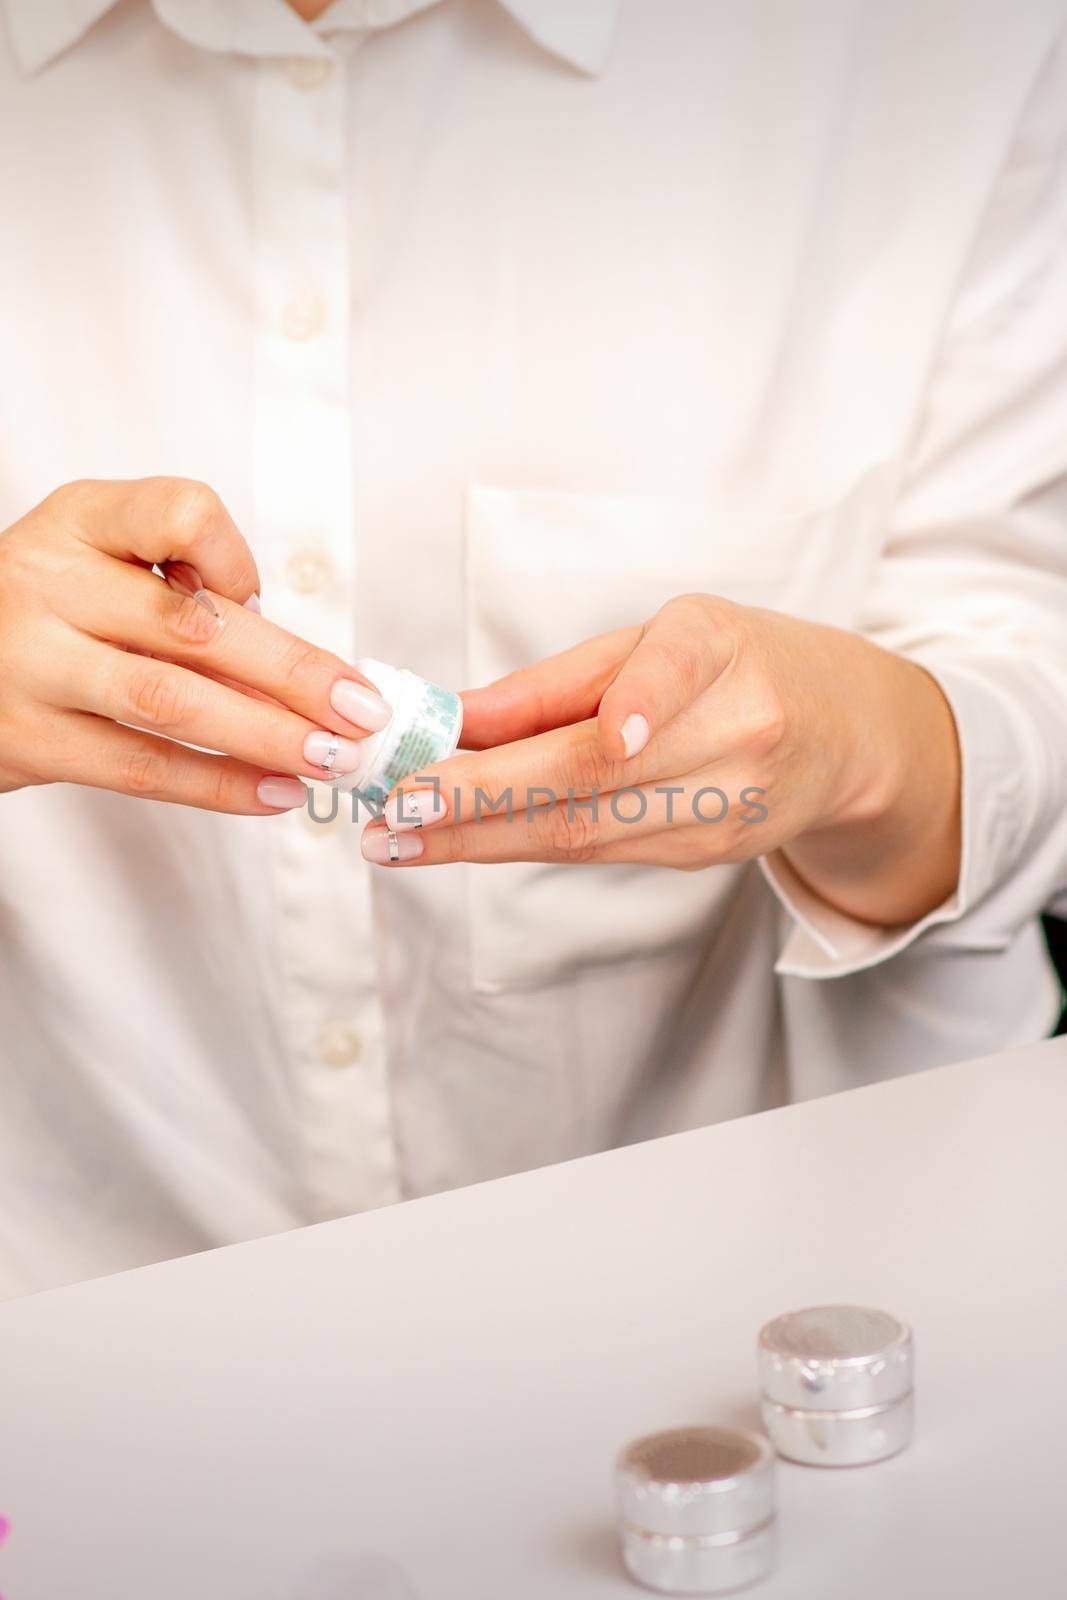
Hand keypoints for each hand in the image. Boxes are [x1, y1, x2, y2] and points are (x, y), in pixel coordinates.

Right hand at [0, 477, 391, 810]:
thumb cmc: (53, 610)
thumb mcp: (99, 560)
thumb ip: (182, 586)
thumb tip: (298, 659)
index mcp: (81, 520)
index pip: (180, 514)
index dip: (236, 559)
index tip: (259, 599)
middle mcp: (50, 582)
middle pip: (195, 626)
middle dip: (295, 674)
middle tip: (363, 710)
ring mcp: (33, 664)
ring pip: (172, 702)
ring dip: (267, 735)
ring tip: (333, 758)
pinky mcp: (33, 740)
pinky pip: (143, 767)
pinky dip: (220, 785)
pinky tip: (277, 793)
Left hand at [361, 593, 960, 927]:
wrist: (848, 735)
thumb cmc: (738, 664)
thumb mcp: (660, 635)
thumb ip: (558, 681)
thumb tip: (454, 717)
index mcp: (724, 650)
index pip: (676, 675)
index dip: (639, 704)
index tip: (602, 734)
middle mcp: (738, 730)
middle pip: (601, 775)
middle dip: (483, 799)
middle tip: (393, 811)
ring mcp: (730, 805)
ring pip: (589, 830)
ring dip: (480, 839)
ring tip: (395, 839)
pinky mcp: (714, 853)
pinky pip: (599, 851)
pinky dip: (518, 846)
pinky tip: (453, 843)